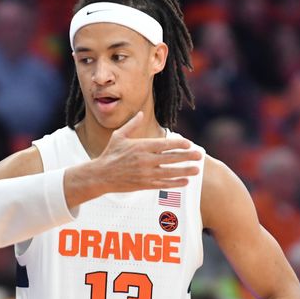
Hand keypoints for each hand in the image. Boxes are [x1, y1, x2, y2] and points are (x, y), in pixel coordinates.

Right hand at [64, 112, 201, 206]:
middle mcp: (145, 160)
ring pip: (170, 172)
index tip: (189, 144)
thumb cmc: (110, 154)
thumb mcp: (119, 136)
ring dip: (185, 171)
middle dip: (187, 157)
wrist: (101, 175)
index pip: (164, 144)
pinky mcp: (144, 185)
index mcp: (140, 146)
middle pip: (170, 158)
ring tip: (196, 169)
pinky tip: (185, 181)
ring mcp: (145, 173)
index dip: (178, 144)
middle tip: (199, 155)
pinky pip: (163, 184)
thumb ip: (132, 125)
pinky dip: (175, 183)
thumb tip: (141, 113)